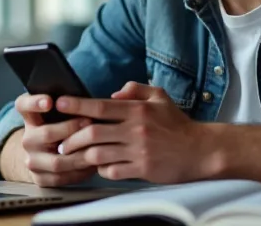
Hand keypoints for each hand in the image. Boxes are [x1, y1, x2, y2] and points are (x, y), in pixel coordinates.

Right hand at [1, 93, 96, 186]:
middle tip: (89, 122)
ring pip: (56, 161)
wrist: (47, 157)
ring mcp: (31, 160)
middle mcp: (27, 138)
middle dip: (71, 128)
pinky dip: (79, 172)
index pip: (24, 105)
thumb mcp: (62, 114)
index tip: (49, 101)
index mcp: (30, 117)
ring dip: (80, 154)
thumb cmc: (63, 128)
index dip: (34, 102)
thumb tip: (102, 97)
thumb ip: (73, 104)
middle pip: (46, 133)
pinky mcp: (39, 178)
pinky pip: (61, 178)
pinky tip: (92, 164)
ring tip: (97, 147)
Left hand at [56, 82, 206, 183]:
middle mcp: (136, 130)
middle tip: (61, 141)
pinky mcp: (142, 169)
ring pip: (99, 154)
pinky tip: (99, 166)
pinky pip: (112, 171)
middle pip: (93, 133)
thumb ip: (135, 90)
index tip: (60, 103)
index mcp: (138, 110)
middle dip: (72, 138)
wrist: (200, 150)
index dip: (77, 105)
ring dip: (82, 156)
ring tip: (74, 155)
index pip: (100, 106)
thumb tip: (112, 95)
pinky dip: (101, 169)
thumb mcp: (160, 97)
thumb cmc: (177, 124)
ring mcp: (139, 151)